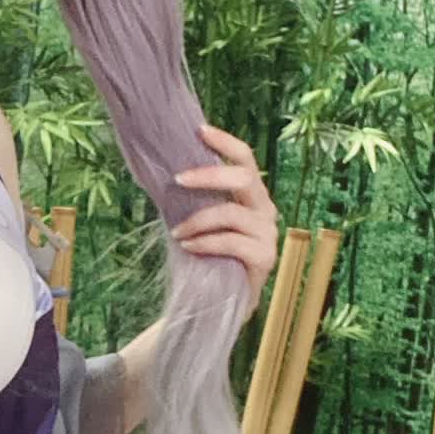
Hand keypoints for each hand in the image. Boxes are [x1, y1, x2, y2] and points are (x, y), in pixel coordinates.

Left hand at [171, 121, 279, 315]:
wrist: (221, 302)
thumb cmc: (210, 258)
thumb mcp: (203, 223)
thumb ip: (196, 199)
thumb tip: (166, 170)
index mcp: (252, 196)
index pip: (246, 159)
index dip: (225, 142)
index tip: (199, 131)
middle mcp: (265, 210)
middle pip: (244, 178)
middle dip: (208, 176)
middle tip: (177, 179)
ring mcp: (268, 234)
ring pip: (232, 213)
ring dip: (197, 220)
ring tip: (176, 232)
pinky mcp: (264, 258)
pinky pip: (231, 242)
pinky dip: (205, 242)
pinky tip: (188, 247)